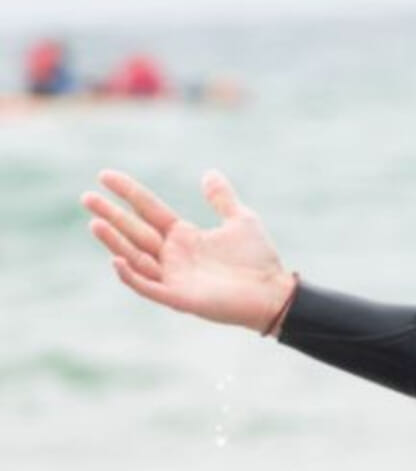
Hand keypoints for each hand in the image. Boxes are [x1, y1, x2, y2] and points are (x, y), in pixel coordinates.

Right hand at [83, 170, 295, 331]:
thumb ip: (221, 199)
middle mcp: (173, 255)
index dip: (128, 192)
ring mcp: (173, 277)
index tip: (104, 175)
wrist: (274, 293)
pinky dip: (131, 276)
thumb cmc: (258, 260)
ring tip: (95, 223)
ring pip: (135, 257)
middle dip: (111, 215)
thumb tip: (209, 173)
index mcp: (183, 236)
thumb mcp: (241, 221)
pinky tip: (117, 260)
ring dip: (114, 242)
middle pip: (134, 231)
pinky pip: (148, 287)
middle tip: (87, 197)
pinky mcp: (179, 297)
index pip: (148, 210)